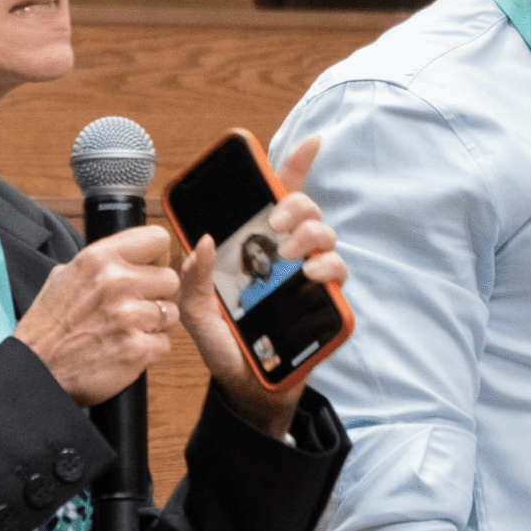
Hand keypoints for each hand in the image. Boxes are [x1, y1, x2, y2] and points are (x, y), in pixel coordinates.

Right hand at [13, 224, 178, 407]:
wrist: (35, 368)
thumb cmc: (46, 326)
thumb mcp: (63, 275)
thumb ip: (99, 263)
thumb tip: (126, 255)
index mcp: (99, 258)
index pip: (157, 239)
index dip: (157, 257)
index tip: (150, 269)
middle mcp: (117, 283)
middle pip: (170, 279)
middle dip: (158, 294)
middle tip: (137, 306)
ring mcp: (129, 317)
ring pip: (171, 313)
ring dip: (155, 324)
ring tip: (127, 330)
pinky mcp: (137, 349)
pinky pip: (164, 343)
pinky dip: (149, 349)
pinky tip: (125, 349)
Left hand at [175, 134, 347, 439]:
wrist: (246, 388)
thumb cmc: (224, 345)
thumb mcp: (194, 311)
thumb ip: (193, 277)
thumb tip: (202, 241)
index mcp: (255, 246)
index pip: (278, 197)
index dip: (295, 165)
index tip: (311, 142)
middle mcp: (286, 255)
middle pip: (304, 208)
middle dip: (294, 203)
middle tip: (273, 224)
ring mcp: (309, 276)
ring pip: (325, 233)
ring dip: (308, 233)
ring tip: (288, 254)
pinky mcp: (326, 301)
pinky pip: (338, 271)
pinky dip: (326, 266)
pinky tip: (309, 274)